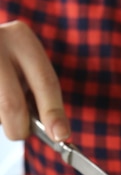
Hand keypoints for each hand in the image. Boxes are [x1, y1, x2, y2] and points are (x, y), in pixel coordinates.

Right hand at [0, 20, 68, 140]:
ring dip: (0, 120)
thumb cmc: (8, 63)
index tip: (60, 135)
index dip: (53, 113)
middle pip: (12, 104)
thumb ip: (40, 93)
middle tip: (21, 131)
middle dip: (19, 128)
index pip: (45, 82)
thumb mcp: (27, 66)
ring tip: (0, 105)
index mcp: (22, 38)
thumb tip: (56, 131)